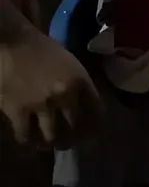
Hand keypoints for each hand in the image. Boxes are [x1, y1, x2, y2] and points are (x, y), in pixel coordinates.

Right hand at [0, 22, 102, 147]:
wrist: (13, 42)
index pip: (97, 113)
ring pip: (52, 137)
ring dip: (52, 143)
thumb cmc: (43, 50)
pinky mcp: (18, 110)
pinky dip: (28, 140)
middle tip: (69, 142)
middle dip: (74, 139)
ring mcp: (41, 104)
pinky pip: (25, 135)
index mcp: (81, 81)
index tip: (94, 136)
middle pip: (75, 129)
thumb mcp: (71, 64)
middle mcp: (65, 95)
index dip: (96, 129)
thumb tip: (85, 109)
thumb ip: (80, 86)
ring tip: (50, 143)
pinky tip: (29, 138)